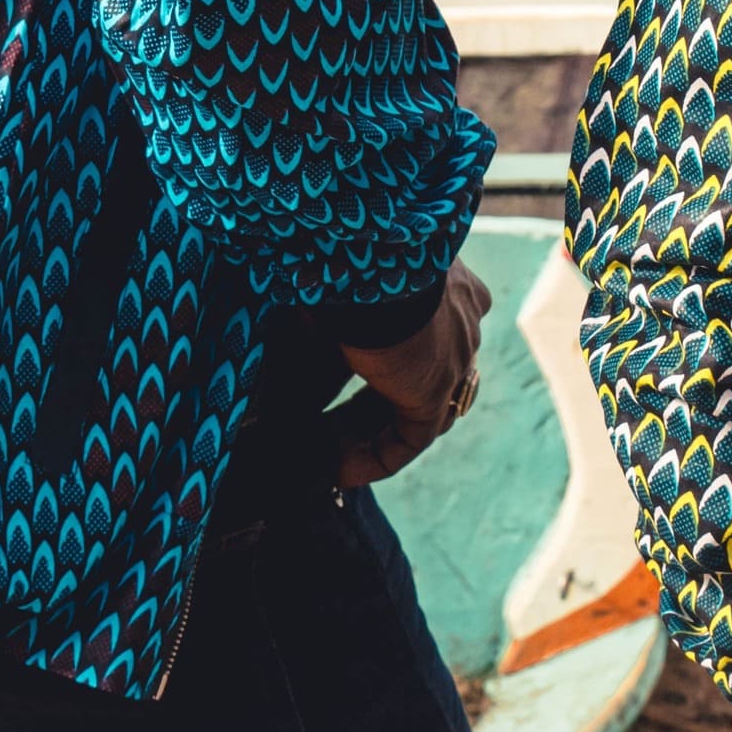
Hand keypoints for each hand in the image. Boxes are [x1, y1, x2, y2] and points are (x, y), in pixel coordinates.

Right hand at [330, 264, 492, 486]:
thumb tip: (272, 366)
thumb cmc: (341, 262)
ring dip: (366, 436)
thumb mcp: (328, 292)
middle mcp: (459, 319)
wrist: (368, 259)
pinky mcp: (436, 387)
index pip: (422, 333)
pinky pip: (411, 438)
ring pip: (414, 411)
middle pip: (417, 377)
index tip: (335, 381)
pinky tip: (335, 472)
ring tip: (322, 459)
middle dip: (367, 409)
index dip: (379, 365)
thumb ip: (311, 331)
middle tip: (321, 431)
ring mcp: (453, 356)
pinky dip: (374, 457)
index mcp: (444, 283)